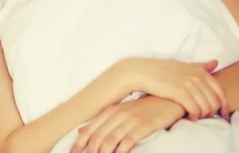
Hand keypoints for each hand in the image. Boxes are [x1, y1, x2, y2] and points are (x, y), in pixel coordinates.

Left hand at [70, 96, 184, 152]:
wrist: (167, 99)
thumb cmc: (143, 109)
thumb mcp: (120, 112)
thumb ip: (102, 122)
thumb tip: (80, 131)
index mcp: (109, 111)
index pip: (88, 129)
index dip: (78, 143)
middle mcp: (117, 114)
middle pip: (97, 136)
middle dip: (90, 152)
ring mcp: (131, 120)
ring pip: (110, 140)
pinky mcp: (144, 126)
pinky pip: (128, 140)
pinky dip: (121, 151)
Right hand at [118, 58, 229, 120]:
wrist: (138, 71)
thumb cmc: (159, 70)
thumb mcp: (181, 65)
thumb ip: (199, 66)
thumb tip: (215, 62)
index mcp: (198, 70)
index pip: (220, 90)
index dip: (222, 103)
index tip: (218, 111)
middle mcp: (196, 76)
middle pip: (215, 100)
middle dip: (213, 111)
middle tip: (205, 116)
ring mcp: (188, 84)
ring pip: (207, 107)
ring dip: (204, 115)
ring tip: (196, 117)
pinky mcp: (180, 93)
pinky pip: (195, 109)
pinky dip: (195, 116)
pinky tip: (189, 117)